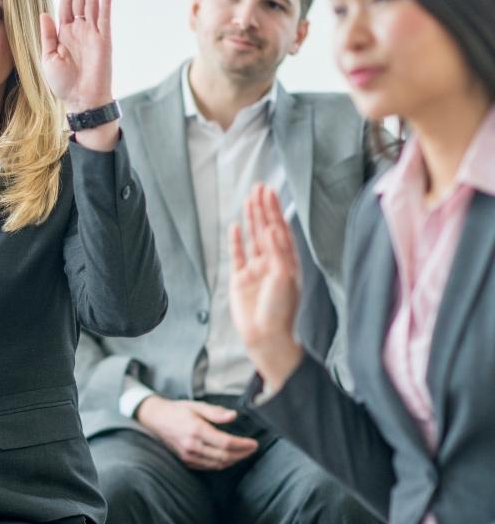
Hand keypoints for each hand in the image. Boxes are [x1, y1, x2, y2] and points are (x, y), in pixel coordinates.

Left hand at [39, 0, 112, 112]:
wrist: (80, 100)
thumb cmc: (62, 84)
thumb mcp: (47, 58)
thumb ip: (47, 35)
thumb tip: (44, 13)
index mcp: (64, 33)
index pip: (66, 4)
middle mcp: (79, 30)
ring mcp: (93, 34)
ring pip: (92, 4)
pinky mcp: (104, 40)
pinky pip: (105, 18)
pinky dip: (106, 3)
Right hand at [135, 396, 257, 470]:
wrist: (155, 419)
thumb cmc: (177, 410)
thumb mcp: (196, 406)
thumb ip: (215, 412)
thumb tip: (233, 416)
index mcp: (196, 430)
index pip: (226, 442)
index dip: (243, 445)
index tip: (254, 443)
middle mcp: (192, 445)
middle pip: (224, 456)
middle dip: (242, 454)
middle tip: (252, 449)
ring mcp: (188, 455)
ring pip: (217, 464)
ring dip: (233, 460)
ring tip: (243, 453)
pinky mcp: (186, 461)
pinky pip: (208, 466)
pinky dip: (221, 464)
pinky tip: (228, 457)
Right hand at [228, 184, 304, 389]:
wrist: (265, 336)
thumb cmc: (280, 310)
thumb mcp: (284, 278)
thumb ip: (277, 252)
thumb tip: (271, 228)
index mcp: (287, 262)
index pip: (281, 230)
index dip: (275, 211)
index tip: (270, 192)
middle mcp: (272, 263)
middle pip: (266, 229)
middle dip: (263, 208)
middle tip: (259, 187)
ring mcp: (255, 271)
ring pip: (252, 238)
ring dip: (251, 219)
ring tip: (248, 200)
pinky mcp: (240, 280)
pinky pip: (238, 255)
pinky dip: (237, 241)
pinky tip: (236, 226)